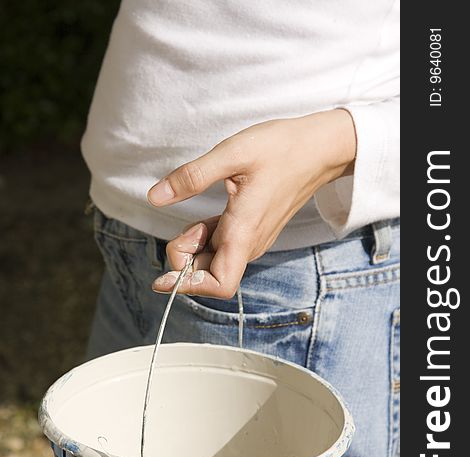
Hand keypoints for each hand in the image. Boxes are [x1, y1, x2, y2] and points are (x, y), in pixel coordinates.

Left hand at [148, 109, 355, 297]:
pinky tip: (210, 215)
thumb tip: (154, 197)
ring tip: (200, 216)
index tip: (166, 273)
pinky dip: (207, 239)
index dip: (190, 285)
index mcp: (244, 232)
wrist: (321, 149)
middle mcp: (250, 244)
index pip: (220, 284)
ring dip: (196, 247)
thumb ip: (192, 177)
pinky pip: (224, 247)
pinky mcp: (254, 232)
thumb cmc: (282, 148)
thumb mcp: (233, 153)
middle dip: (185, 260)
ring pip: (214, 261)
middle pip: (209, 274)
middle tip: (186, 228)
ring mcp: (253, 240)